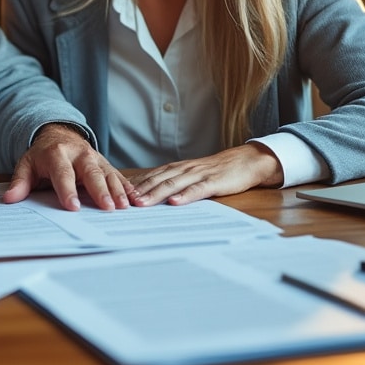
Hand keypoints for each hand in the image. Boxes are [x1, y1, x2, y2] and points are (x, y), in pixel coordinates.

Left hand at [1, 123, 131, 210]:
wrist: (59, 135)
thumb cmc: (42, 156)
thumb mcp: (26, 165)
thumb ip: (20, 182)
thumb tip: (9, 198)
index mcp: (57, 153)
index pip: (62, 173)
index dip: (68, 190)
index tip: (73, 206)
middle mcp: (79, 154)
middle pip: (91, 172)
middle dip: (100, 190)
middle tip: (107, 207)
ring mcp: (95, 157)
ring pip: (107, 173)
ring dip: (117, 190)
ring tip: (123, 206)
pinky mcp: (105, 163)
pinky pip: (118, 175)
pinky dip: (127, 187)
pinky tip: (134, 200)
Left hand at [129, 143, 281, 206]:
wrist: (245, 161)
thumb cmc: (216, 171)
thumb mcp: (192, 175)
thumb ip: (173, 182)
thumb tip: (150, 194)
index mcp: (177, 168)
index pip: (151, 176)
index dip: (134, 185)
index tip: (118, 194)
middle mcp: (184, 170)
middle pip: (158, 180)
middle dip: (139, 190)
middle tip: (123, 201)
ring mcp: (198, 175)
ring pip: (173, 184)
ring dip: (156, 193)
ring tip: (141, 202)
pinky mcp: (213, 182)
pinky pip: (197, 189)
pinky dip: (185, 196)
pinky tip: (175, 202)